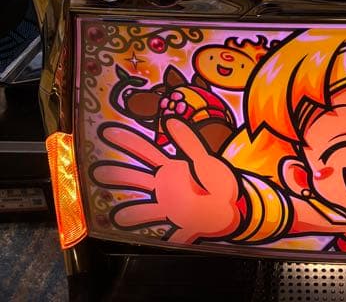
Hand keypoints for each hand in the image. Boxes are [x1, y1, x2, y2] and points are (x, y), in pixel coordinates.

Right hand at [92, 118, 241, 243]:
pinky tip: (138, 238)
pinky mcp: (176, 223)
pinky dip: (151, 235)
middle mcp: (165, 187)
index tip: (108, 132)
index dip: (127, 142)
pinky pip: (160, 229)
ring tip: (114, 212)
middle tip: (97, 169)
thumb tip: (170, 120)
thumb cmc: (220, 182)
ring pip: (142, 207)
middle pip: (136, 179)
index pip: (145, 153)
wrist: (236, 206)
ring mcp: (169, 206)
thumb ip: (188, 143)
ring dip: (129, 210)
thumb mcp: (204, 160)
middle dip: (118, 175)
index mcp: (171, 169)